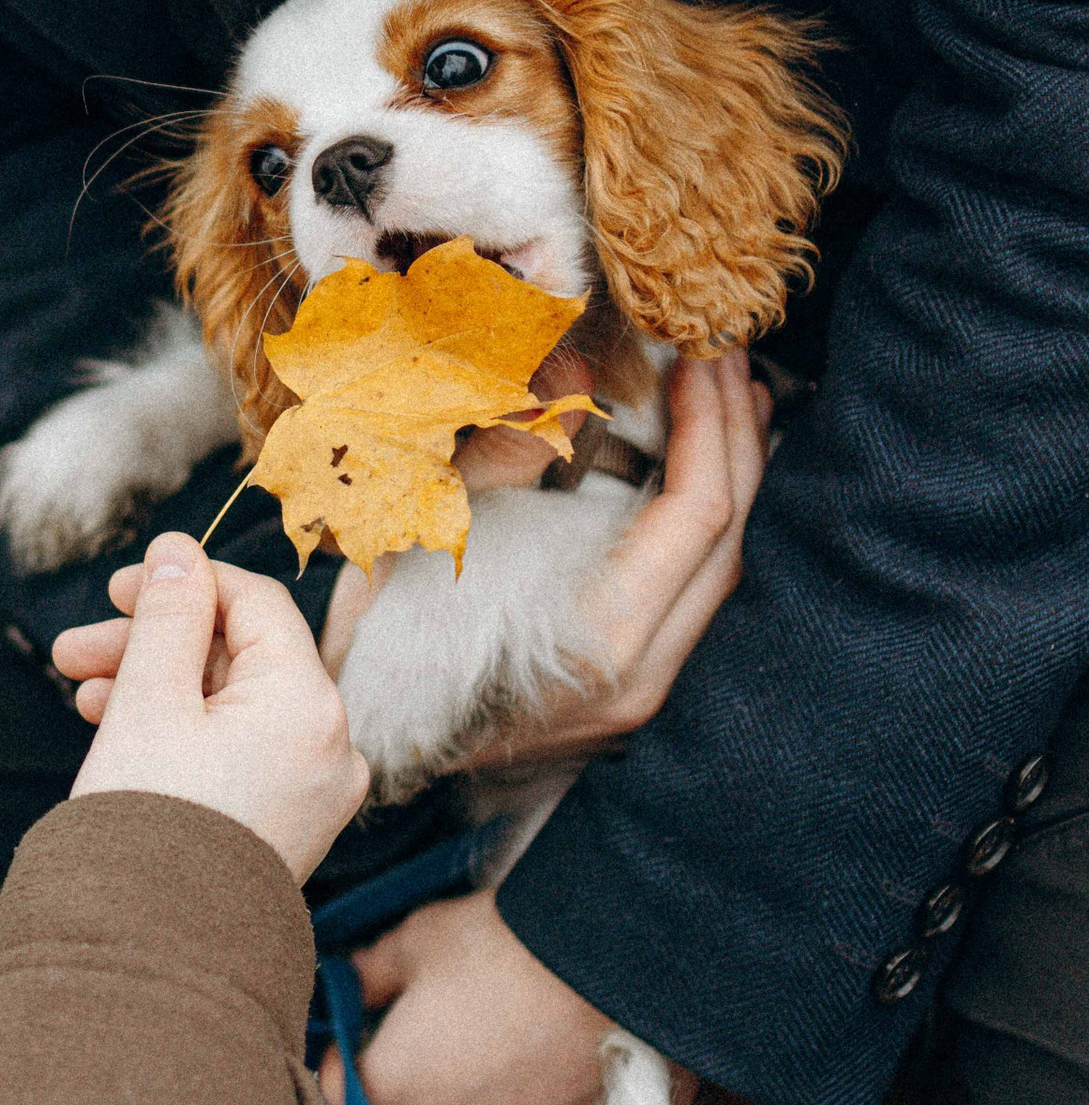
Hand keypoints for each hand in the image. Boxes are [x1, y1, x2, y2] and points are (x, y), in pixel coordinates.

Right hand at [53, 532, 368, 881]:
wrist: (153, 954)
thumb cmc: (149, 824)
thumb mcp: (148, 701)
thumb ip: (167, 616)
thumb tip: (178, 551)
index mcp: (311, 707)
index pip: (256, 604)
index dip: (184, 583)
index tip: (118, 588)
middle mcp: (332, 747)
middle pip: (240, 657)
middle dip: (153, 644)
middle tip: (73, 649)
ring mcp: (316, 790)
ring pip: (234, 705)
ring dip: (158, 687)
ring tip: (81, 696)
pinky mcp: (291, 823)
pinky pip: (242, 751)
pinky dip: (186, 732)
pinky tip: (120, 729)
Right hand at [318, 352, 770, 767]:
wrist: (371, 750)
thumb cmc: (381, 652)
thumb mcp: (424, 540)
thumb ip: (502, 456)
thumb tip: (568, 376)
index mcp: (601, 635)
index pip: (695, 513)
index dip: (707, 423)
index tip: (696, 354)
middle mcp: (643, 671)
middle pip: (726, 538)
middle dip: (733, 434)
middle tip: (725, 354)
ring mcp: (644, 686)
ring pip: (721, 567)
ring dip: (732, 475)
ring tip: (732, 397)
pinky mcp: (633, 683)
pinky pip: (697, 590)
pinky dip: (706, 521)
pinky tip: (701, 473)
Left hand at [326, 889, 686, 1104]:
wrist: (630, 964)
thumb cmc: (519, 945)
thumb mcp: (423, 939)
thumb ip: (371, 973)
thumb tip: (350, 981)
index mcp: (390, 1099)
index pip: (343, 1102)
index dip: (355, 1065)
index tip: (379, 1038)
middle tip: (456, 1058)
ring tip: (514, 1085)